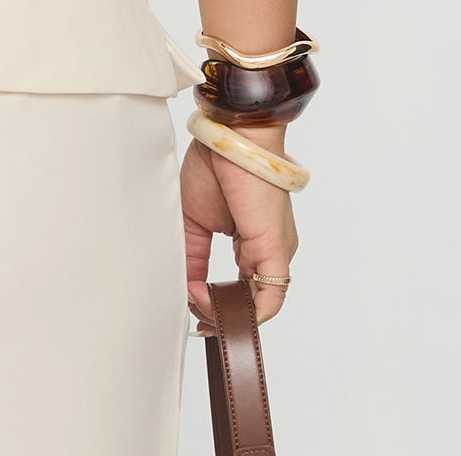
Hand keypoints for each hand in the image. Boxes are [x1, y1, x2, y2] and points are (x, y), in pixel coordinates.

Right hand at [181, 131, 298, 333]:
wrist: (230, 139)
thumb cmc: (214, 166)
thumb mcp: (194, 220)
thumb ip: (193, 257)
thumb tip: (185, 288)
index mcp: (251, 242)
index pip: (239, 286)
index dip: (216, 303)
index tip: (192, 307)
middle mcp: (268, 251)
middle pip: (249, 301)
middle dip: (220, 315)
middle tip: (196, 319)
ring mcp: (274, 253)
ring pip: (259, 305)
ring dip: (225, 312)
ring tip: (197, 305)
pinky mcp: (275, 251)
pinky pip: (270, 299)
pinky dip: (243, 312)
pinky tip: (212, 304)